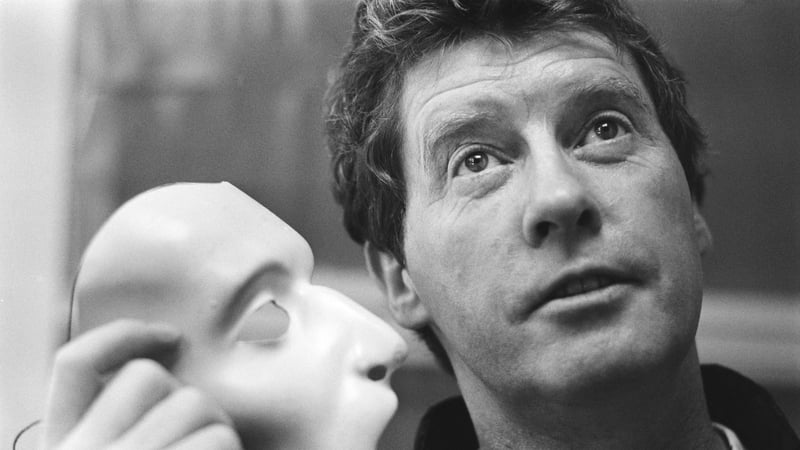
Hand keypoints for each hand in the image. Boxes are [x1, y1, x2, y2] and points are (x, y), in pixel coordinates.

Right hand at [41, 320, 241, 449]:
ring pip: (192, 402)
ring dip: (215, 426)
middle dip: (186, 397)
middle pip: (146, 376)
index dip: (123, 334)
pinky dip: (230, 449)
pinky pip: (218, 438)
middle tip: (200, 432)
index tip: (168, 334)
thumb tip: (163, 372)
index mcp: (64, 446)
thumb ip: (118, 422)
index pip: (74, 363)